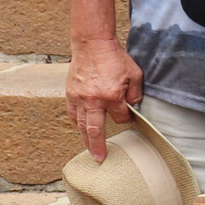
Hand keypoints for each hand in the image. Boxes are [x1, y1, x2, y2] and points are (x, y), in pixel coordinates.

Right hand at [66, 37, 142, 160]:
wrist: (92, 45)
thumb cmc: (115, 59)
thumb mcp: (135, 75)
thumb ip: (135, 94)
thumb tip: (132, 108)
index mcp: (111, 96)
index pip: (120, 118)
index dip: (126, 119)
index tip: (128, 117)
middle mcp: (93, 100)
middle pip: (94, 130)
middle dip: (97, 146)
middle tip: (99, 159)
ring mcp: (79, 98)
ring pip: (81, 124)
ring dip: (85, 138)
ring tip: (90, 149)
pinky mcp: (70, 94)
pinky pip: (72, 114)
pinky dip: (76, 123)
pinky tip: (80, 129)